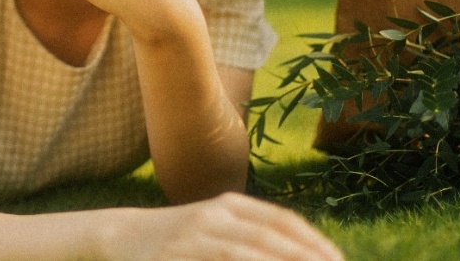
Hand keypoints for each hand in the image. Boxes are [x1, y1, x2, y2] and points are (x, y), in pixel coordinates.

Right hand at [103, 192, 344, 260]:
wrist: (121, 235)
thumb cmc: (178, 240)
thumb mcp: (215, 230)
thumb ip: (249, 238)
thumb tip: (296, 252)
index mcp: (232, 204)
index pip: (282, 220)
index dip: (312, 240)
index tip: (338, 259)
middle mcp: (217, 213)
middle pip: (271, 236)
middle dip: (305, 256)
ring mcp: (196, 233)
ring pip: (248, 252)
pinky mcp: (178, 253)